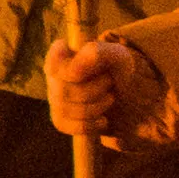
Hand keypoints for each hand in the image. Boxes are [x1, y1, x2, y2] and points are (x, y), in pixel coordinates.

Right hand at [47, 32, 168, 141]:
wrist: (126, 94)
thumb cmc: (118, 70)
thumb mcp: (117, 56)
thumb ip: (97, 53)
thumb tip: (71, 72)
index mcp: (60, 52)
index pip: (54, 63)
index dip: (74, 71)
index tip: (98, 73)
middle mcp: (52, 74)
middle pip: (62, 89)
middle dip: (94, 90)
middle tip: (110, 83)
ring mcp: (53, 97)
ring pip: (64, 109)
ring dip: (95, 107)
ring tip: (109, 99)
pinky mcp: (59, 117)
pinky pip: (64, 125)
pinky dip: (89, 125)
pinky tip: (102, 119)